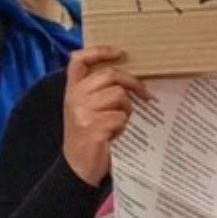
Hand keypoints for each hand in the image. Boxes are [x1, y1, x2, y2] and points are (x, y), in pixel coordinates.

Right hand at [62, 47, 148, 186]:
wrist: (78, 166)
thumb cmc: (87, 135)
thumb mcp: (84, 109)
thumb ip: (96, 91)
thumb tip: (128, 79)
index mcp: (71, 91)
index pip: (78, 61)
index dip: (98, 52)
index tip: (119, 52)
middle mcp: (74, 98)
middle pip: (110, 75)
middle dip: (132, 83)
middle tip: (145, 94)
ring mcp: (83, 112)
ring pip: (119, 96)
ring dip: (126, 110)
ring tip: (118, 122)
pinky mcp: (93, 127)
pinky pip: (121, 117)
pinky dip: (123, 127)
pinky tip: (114, 135)